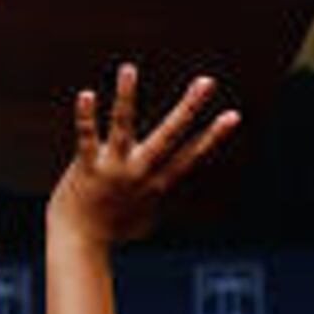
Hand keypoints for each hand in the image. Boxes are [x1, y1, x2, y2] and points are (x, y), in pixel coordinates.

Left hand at [47, 63, 240, 248]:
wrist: (79, 244)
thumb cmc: (108, 232)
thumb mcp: (139, 219)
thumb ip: (150, 203)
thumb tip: (156, 202)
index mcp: (155, 183)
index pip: (189, 156)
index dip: (212, 136)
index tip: (234, 115)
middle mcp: (138, 172)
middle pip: (169, 135)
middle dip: (189, 108)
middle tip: (207, 81)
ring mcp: (113, 168)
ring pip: (123, 126)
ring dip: (127, 97)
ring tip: (129, 68)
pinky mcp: (87, 166)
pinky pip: (86, 136)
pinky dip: (86, 116)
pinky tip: (87, 94)